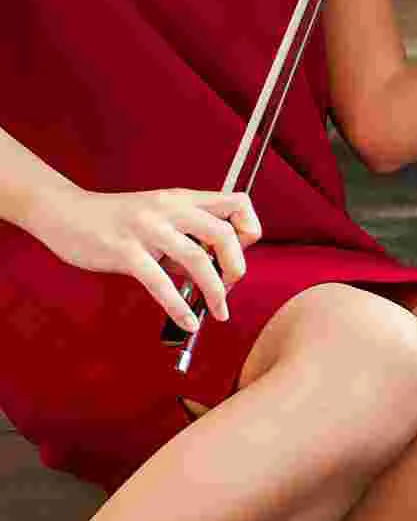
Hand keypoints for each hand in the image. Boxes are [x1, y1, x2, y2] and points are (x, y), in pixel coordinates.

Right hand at [30, 187, 261, 333]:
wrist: (64, 212)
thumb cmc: (115, 220)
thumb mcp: (158, 220)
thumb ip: (185, 241)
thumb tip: (210, 273)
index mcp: (183, 199)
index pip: (238, 203)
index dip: (248, 228)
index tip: (241, 252)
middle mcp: (169, 209)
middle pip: (223, 233)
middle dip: (236, 266)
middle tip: (231, 286)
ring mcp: (147, 229)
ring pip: (197, 259)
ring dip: (214, 291)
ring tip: (219, 311)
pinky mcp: (125, 252)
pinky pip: (160, 283)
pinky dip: (179, 306)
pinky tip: (188, 321)